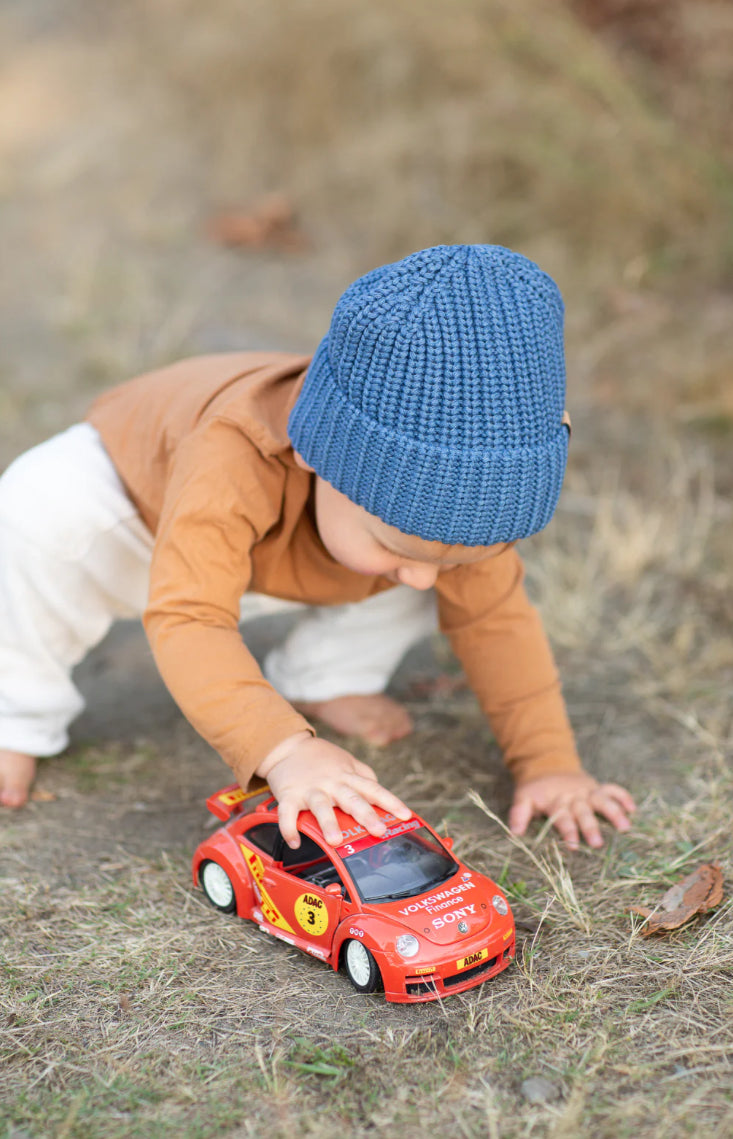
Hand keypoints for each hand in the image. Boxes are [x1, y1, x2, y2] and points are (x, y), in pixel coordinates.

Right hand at [253, 732, 410, 848]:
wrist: (287, 745)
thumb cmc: (320, 757)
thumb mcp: (346, 761)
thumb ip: (363, 775)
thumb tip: (379, 790)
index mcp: (348, 776)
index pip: (374, 789)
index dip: (391, 802)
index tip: (406, 815)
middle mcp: (332, 783)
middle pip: (351, 799)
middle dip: (366, 815)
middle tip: (379, 830)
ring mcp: (310, 789)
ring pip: (320, 806)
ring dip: (328, 823)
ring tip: (335, 840)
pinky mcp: (289, 794)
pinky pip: (288, 813)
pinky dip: (290, 828)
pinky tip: (295, 842)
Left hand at [509, 771, 635, 849]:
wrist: (547, 765)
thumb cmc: (536, 790)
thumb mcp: (523, 798)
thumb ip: (519, 814)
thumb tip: (514, 833)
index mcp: (556, 801)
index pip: (562, 817)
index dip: (567, 831)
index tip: (573, 846)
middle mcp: (573, 796)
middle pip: (583, 811)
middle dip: (590, 827)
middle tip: (598, 844)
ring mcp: (587, 791)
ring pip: (602, 800)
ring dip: (614, 812)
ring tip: (626, 827)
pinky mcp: (596, 787)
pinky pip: (612, 789)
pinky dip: (623, 797)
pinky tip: (633, 809)